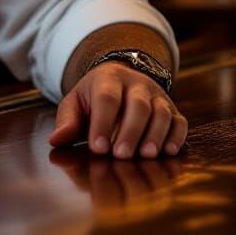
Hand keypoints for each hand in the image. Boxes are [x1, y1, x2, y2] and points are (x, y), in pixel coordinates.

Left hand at [47, 62, 187, 158]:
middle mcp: (136, 84)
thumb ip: (68, 120)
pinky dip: (177, 137)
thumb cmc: (93, 98)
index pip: (107, 98)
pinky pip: (180, 121)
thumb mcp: (77, 102)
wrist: (120, 79)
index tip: (98, 148)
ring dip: (155, 135)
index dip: (103, 123)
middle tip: (122, 156)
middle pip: (138, 105)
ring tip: (146, 156)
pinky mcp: (173, 109)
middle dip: (130, 131)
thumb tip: (56, 140)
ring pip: (161, 112)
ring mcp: (157, 96)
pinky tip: (169, 152)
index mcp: (108, 79)